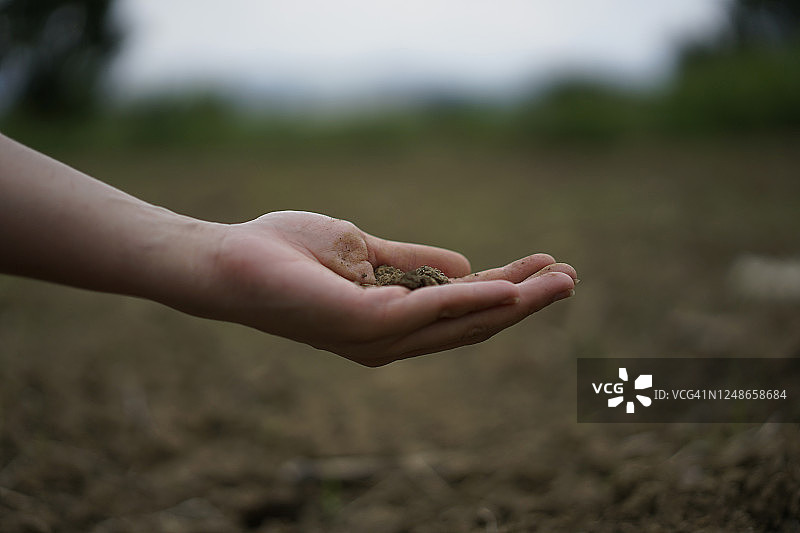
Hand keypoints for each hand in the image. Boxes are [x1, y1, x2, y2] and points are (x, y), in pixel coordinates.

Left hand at [210, 211, 576, 365]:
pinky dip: (471, 300)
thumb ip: (414, 261)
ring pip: (461, 323)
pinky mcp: (362, 326)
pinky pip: (428, 309)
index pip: (462, 310)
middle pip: (472, 324)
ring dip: (514, 302)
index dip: (507, 291)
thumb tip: (465, 266)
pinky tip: (508, 288)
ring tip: (559, 280)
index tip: (547, 267)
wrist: (231, 259)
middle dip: (525, 302)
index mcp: (392, 319)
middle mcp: (391, 338)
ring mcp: (378, 337)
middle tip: (572, 278)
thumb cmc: (288, 253)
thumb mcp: (365, 252)